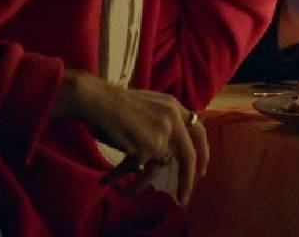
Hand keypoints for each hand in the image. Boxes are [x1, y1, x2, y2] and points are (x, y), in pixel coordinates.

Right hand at [54, 70, 207, 204]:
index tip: (201, 169)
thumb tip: (161, 152)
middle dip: (187, 179)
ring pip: (156, 168)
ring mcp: (162, 134)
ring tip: (126, 194)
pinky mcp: (146, 148)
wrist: (96, 100)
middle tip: (184, 198)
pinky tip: (106, 181)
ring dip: (140, 185)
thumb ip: (161, 122)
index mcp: (174, 107)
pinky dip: (119, 176)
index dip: (202, 150)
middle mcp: (173, 120)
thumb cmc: (113, 103)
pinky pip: (135, 169)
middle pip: (188, 155)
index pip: (197, 130)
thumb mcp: (147, 106)